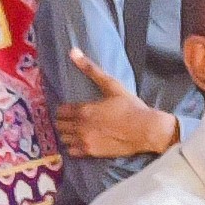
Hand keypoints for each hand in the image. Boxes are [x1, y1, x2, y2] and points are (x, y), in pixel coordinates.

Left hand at [52, 51, 183, 159]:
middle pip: (59, 125)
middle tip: (72, 119)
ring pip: (63, 138)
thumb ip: (91, 69)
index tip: (70, 109)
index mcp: (83, 110)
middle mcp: (80, 127)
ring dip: (66, 133)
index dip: (64, 109)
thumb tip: (73, 51)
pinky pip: (71, 152)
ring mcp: (84, 141)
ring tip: (76, 129)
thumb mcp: (111, 85)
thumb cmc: (130, 106)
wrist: (145, 130)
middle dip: (63, 120)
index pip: (60, 111)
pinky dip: (72, 146)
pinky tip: (81, 141)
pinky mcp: (91, 152)